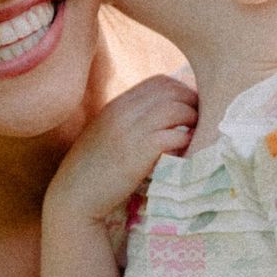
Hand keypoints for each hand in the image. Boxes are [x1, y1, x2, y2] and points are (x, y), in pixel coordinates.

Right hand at [45, 75, 196, 223]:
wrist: (74, 195)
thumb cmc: (94, 170)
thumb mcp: (108, 135)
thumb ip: (130, 121)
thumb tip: (163, 118)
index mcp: (117, 104)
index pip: (158, 81)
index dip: (180, 91)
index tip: (190, 107)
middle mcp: (123, 111)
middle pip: (171, 91)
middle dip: (192, 102)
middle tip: (201, 120)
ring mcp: (131, 130)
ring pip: (176, 109)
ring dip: (193, 120)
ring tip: (196, 134)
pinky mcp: (139, 152)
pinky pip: (174, 135)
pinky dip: (185, 140)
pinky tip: (186, 151)